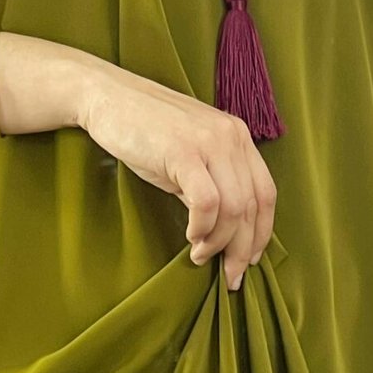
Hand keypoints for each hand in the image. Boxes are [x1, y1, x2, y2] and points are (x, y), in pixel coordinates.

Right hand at [77, 64, 275, 291]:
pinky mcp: (184, 151)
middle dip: (242, 248)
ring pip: (234, 208)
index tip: (248, 259)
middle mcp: (231, 137)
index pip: (266, 192)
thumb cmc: (143, 131)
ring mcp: (209, 142)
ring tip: (199, 255)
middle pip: (252, 205)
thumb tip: (222, 233)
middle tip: (229, 275)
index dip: (261, 232)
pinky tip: (190, 236)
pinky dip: (203, 228)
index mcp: (237, 137)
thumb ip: (210, 186)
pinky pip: (207, 202)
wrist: (107, 97)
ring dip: (219, 242)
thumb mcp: (188, 157)